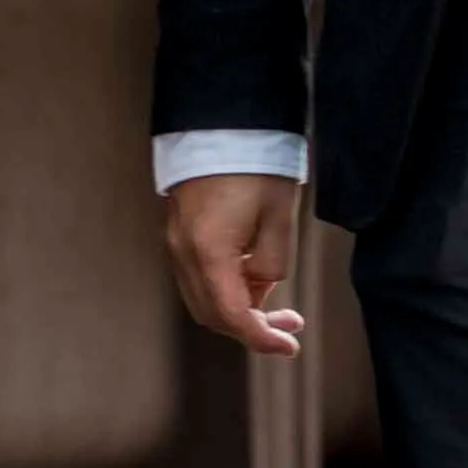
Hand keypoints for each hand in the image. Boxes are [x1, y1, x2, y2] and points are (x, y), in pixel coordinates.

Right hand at [162, 171, 308, 352]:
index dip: (261, 338)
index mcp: (208, 252)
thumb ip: (270, 264)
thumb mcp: (278, 218)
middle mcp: (183, 252)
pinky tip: (254, 277)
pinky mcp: (179, 232)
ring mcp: (176, 242)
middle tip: (291, 327)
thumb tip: (260, 290)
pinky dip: (225, 289)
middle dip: (251, 327)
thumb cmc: (255, 165)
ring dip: (238, 309)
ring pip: (203, 298)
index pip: (232, 315)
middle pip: (212, 313)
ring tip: (278, 304)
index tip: (290, 347)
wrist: (222, 121)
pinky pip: (198, 277)